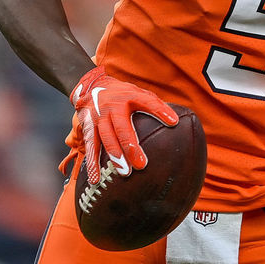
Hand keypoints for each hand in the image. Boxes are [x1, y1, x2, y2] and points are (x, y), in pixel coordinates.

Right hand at [67, 66, 178, 184]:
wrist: (92, 86)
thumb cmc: (123, 94)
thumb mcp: (139, 93)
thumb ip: (155, 105)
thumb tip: (176, 121)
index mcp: (129, 96)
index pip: (148, 102)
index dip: (160, 110)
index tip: (174, 122)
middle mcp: (112, 106)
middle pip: (122, 127)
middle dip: (130, 146)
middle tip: (141, 165)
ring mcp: (98, 116)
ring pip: (105, 138)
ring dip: (114, 156)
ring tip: (123, 172)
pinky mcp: (87, 126)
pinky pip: (90, 145)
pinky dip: (92, 162)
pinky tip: (96, 177)